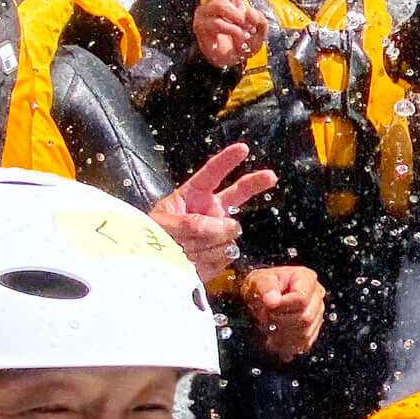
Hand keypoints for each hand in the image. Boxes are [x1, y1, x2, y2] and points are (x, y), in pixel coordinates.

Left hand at [149, 144, 275, 284]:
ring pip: (228, 233)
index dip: (227, 161)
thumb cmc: (150, 240)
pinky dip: (210, 260)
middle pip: (238, 193)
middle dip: (255, 183)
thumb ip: (190, 223)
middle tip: (270, 176)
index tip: (243, 149)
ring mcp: (218, 233)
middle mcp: (210, 212)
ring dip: (209, 243)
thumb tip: (221, 227)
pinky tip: (194, 261)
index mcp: (192, 196)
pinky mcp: (221, 254)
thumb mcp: (162, 225)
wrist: (152, 269)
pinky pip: (225, 255)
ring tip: (186, 250)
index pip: (211, 174)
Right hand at [192, 0, 268, 72]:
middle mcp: (217, 3)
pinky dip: (233, 32)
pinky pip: (219, 23)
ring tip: (243, 32)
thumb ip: (260, 23)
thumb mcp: (259, 35)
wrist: (227, 65)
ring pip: (222, 6)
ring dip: (237, 19)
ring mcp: (206, 14)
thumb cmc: (240, 46)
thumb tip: (248, 12)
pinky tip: (237, 39)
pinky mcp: (201, 26)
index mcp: (232, 2)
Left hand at [241, 263, 324, 361]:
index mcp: (306, 278)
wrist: (259, 300)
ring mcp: (317, 315)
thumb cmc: (261, 287)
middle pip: (305, 317)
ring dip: (282, 332)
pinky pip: (302, 344)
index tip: (268, 307)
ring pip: (304, 333)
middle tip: (267, 315)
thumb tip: (272, 299)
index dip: (282, 306)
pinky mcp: (312, 332)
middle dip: (281, 320)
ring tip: (270, 323)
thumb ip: (264, 287)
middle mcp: (316, 296)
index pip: (301, 298)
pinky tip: (276, 334)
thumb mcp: (257, 281)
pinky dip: (285, 343)